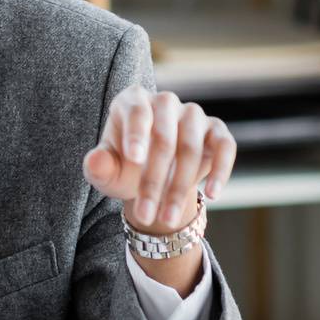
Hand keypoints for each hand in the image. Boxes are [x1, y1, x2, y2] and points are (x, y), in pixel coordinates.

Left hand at [82, 86, 235, 231]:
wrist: (154, 176)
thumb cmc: (124, 168)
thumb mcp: (107, 172)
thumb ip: (99, 166)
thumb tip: (94, 161)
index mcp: (133, 101)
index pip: (137, 113)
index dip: (136, 135)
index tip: (134, 161)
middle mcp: (165, 102)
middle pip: (164, 138)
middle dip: (154, 180)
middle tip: (145, 214)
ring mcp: (193, 114)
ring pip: (191, 147)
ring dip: (180, 187)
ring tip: (168, 219)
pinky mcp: (217, 131)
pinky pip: (225, 146)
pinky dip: (220, 170)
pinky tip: (211, 194)